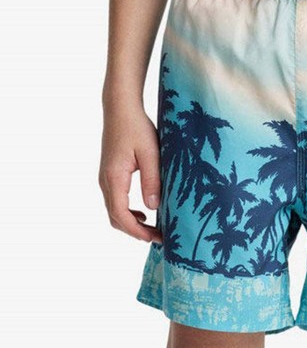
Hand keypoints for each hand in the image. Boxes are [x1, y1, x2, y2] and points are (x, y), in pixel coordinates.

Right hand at [99, 105, 161, 243]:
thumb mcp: (151, 153)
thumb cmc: (137, 127)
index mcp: (114, 178)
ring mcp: (105, 179)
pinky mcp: (109, 176)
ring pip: (114, 212)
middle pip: (116, 218)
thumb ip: (152, 180)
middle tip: (160, 238)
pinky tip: (144, 214)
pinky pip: (115, 202)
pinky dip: (128, 213)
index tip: (155, 238)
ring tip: (154, 229)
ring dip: (132, 224)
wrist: (120, 109)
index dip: (137, 231)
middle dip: (136, 232)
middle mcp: (105, 181)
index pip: (121, 214)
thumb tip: (153, 207)